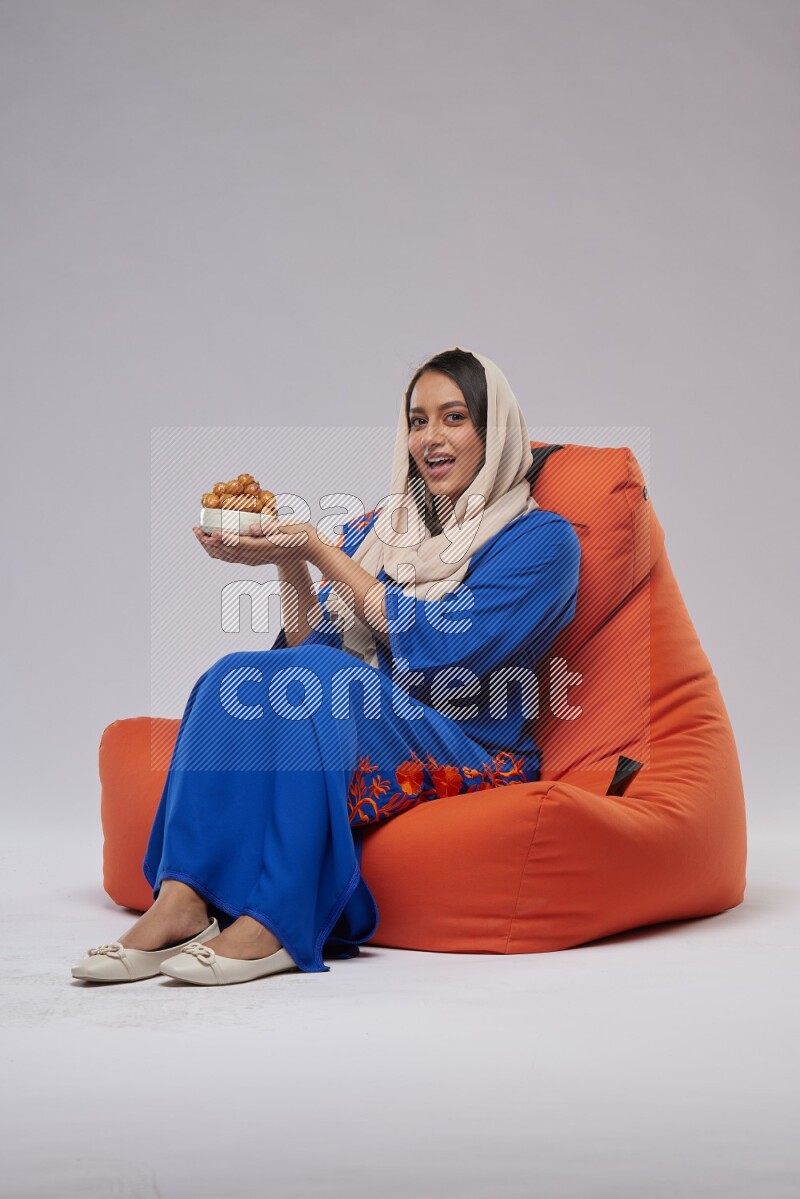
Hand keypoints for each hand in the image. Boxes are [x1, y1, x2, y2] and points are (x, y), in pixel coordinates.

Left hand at [192, 517, 313, 566]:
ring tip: (199, 535)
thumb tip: (253, 529)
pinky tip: (211, 543)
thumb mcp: (290, 527)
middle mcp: (258, 556)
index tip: (212, 532)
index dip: (225, 539)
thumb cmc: (300, 533)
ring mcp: (256, 559)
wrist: (308, 549)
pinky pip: (232, 558)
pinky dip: (219, 551)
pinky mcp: (254, 558)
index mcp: (266, 548)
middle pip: (230, 552)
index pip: (242, 545)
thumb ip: (271, 527)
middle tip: (197, 530)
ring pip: (228, 556)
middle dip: (211, 542)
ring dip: (211, 547)